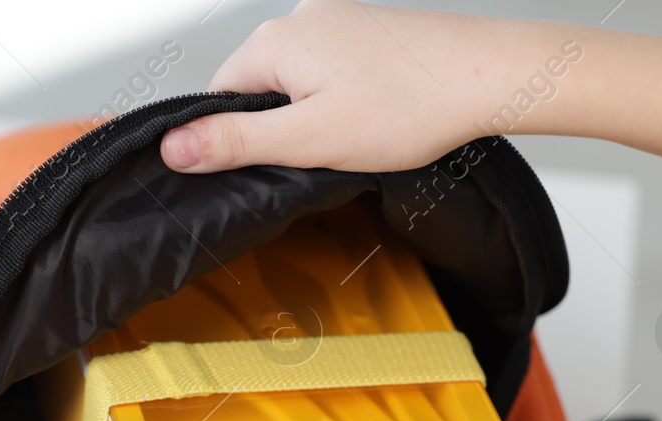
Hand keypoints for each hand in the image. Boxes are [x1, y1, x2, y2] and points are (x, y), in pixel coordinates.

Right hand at [160, 1, 547, 174]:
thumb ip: (235, 143)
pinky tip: (375, 113)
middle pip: (257, 86)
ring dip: (315, 114)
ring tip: (358, 130)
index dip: (235, 139)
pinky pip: (331, 69)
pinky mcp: (368, 28)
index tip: (270, 162)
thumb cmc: (410, 106)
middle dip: (280, 126)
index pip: (218, 95)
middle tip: (323, 151)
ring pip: (297, 80)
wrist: (489, 76)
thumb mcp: (307, 140)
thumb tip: (172, 146)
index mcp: (275, 41)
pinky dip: (343, 97)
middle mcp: (301, 18)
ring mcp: (337, 18)